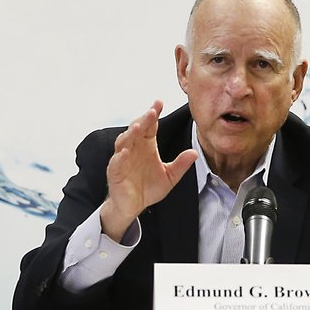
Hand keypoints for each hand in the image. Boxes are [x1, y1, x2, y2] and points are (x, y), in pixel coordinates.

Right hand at [100, 100, 197, 241]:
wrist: (132, 206)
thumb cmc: (148, 188)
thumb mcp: (170, 177)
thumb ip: (180, 165)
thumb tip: (195, 153)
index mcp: (146, 145)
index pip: (150, 126)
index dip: (154, 114)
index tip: (159, 102)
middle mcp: (133, 148)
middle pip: (137, 129)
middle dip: (144, 119)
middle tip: (152, 111)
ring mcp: (122, 159)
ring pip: (124, 142)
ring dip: (130, 134)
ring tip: (138, 127)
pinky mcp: (115, 172)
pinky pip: (116, 163)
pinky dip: (119, 157)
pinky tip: (124, 153)